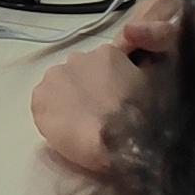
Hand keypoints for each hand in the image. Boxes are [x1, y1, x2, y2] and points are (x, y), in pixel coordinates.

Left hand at [28, 0, 184, 173]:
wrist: (116, 143)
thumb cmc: (141, 117)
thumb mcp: (155, 85)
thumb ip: (145, 70)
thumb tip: (142, 67)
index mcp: (108, 52)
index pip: (104, 64)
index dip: (108, 85)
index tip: (113, 102)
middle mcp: (78, 56)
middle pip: (80, 73)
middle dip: (87, 90)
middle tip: (98, 115)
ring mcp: (55, 75)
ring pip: (60, 87)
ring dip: (68, 100)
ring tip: (81, 124)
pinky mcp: (39, 97)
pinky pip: (45, 103)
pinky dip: (52, 114)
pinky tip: (65, 130)